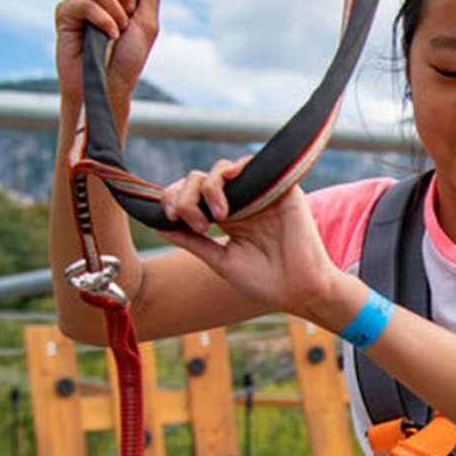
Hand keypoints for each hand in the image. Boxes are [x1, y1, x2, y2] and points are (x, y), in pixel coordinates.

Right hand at [54, 0, 161, 105]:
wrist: (110, 86)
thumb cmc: (127, 61)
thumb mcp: (147, 25)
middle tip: (128, 14)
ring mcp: (77, 4)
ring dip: (115, 10)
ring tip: (118, 32)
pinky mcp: (64, 16)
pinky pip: (84, 3)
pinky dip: (103, 19)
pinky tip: (109, 36)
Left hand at [156, 161, 350, 323]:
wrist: (299, 290)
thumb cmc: (263, 282)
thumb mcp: (220, 261)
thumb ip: (192, 242)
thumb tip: (157, 227)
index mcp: (223, 218)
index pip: (189, 196)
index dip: (174, 200)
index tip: (170, 218)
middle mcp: (238, 202)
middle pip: (199, 180)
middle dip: (187, 196)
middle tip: (196, 222)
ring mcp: (258, 194)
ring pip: (222, 170)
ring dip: (210, 186)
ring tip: (217, 214)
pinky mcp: (280, 189)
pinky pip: (254, 165)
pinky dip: (238, 167)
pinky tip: (229, 179)